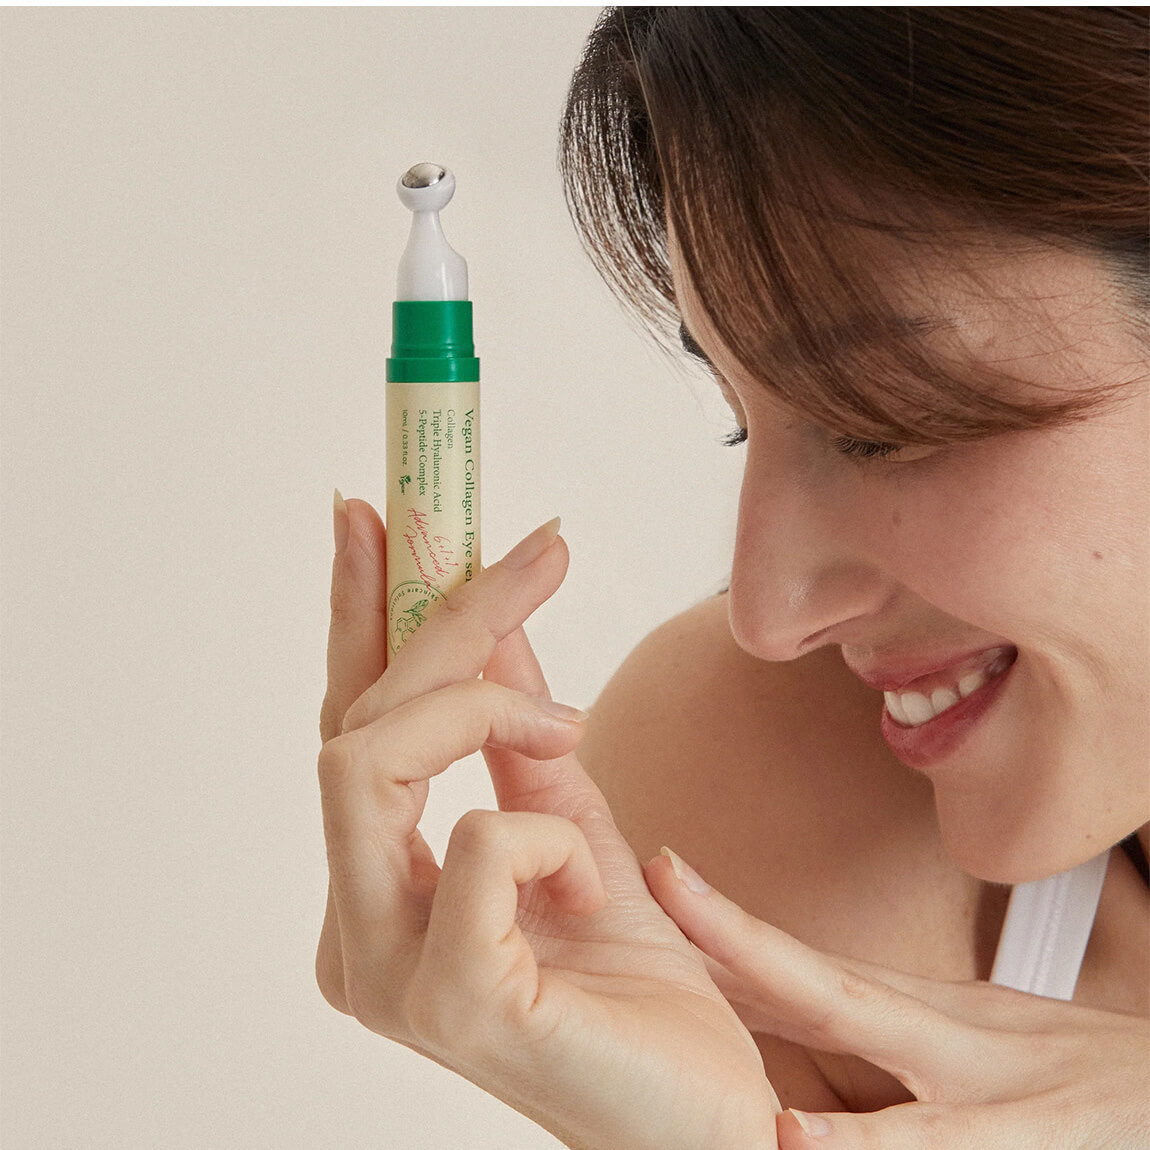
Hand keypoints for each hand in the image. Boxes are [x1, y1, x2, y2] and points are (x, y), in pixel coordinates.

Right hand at [315, 497, 779, 1149]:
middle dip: (439, 620)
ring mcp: (387, 971)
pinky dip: (545, 826)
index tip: (374, 518)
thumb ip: (516, 738)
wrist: (701, 1116)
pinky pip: (478, 839)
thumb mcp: (573, 826)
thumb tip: (495, 630)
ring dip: (482, 703)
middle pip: (353, 729)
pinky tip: (593, 879)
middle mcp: (354, 931)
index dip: (358, 618)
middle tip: (532, 552)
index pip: (349, 729)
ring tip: (564, 720)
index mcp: (379, 892)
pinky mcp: (449, 1000)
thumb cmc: (635, 989)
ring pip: (370, 762)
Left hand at [644, 848, 1149, 1147]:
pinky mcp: (1038, 1145)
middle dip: (741, 938)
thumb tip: (781, 1066)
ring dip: (807, 1045)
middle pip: (828, 985)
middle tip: (664, 886)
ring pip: (890, 1066)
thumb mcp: (973, 1050)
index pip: (809, 967)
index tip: (662, 884)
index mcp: (923, 1017)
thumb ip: (879, 1048)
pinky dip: (885, 1148)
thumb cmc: (1068, 1082)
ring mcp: (992, 1092)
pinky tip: (811, 1147)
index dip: (731, 929)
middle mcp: (947, 1039)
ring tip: (734, 1041)